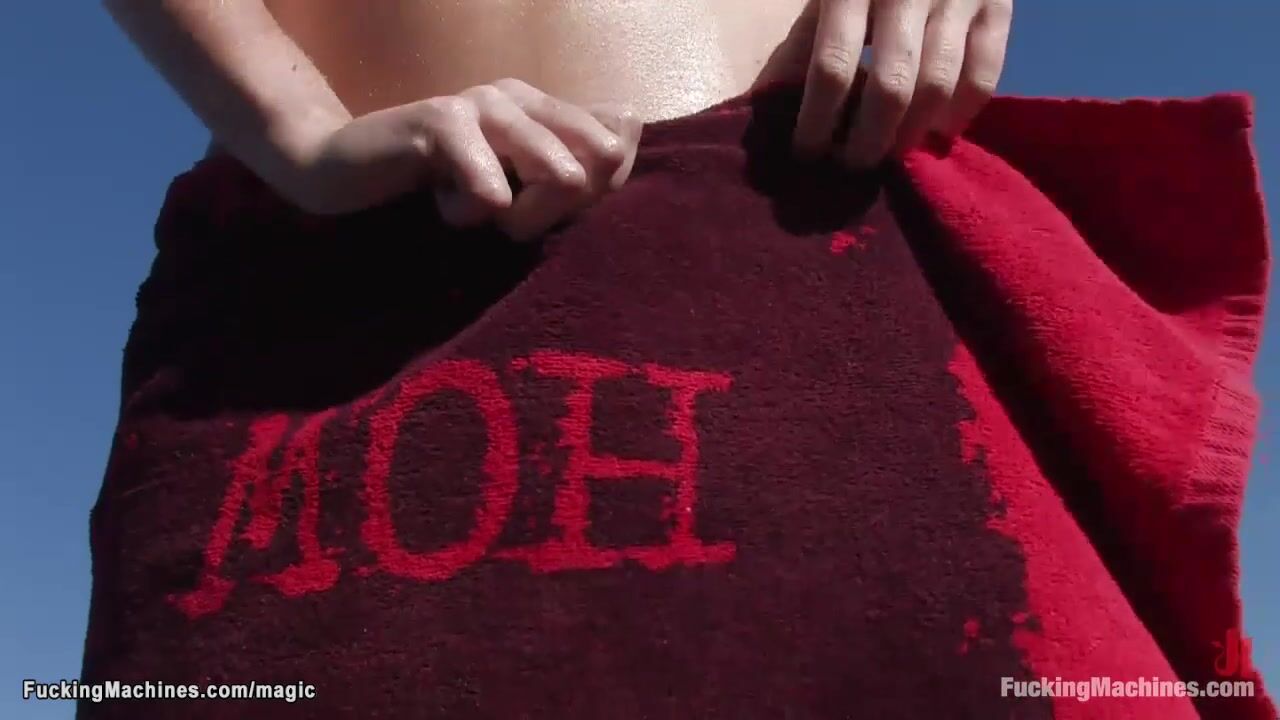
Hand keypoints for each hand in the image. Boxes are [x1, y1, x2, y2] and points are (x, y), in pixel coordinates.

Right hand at [284, 78, 641, 240]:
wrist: (343, 171)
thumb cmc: (435, 188)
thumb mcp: (512, 192)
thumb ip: (573, 170)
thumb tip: (625, 136)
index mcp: (542, 109)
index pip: (619, 144)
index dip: (599, 194)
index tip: (550, 216)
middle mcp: (520, 97)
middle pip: (597, 167)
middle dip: (564, 212)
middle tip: (509, 224)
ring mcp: (482, 103)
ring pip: (560, 175)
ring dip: (525, 216)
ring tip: (481, 213)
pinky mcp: (440, 121)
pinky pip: (491, 187)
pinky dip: (472, 210)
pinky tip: (443, 201)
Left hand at [766, 0, 1011, 166]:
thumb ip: (803, 42)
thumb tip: (774, 105)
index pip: (831, 68)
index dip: (817, 121)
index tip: (808, 154)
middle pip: (891, 88)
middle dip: (868, 140)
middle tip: (852, 166)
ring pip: (938, 88)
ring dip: (911, 135)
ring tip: (889, 156)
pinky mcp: (998, 4)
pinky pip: (983, 76)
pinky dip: (960, 115)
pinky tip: (936, 133)